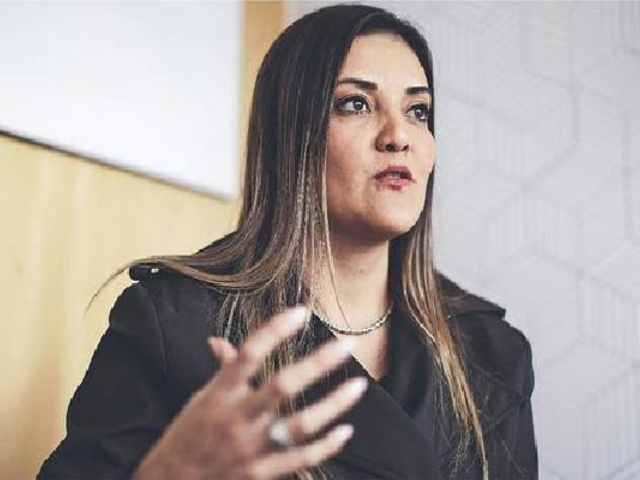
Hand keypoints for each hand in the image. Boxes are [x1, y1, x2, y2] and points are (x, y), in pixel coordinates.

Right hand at [133, 307, 366, 479]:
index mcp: (219, 393)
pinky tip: (345, 431)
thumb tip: (218, 340)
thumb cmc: (189, 432)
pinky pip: (300, 459)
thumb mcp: (202, 397)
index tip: (302, 312)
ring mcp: (249, 447)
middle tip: (348, 344)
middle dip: (319, 364)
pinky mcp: (260, 472)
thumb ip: (222, 370)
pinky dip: (326, 446)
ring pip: (299, 425)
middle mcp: (236, 418)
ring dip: (333, 405)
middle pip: (282, 386)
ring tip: (359, 385)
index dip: (275, 330)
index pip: (249, 354)